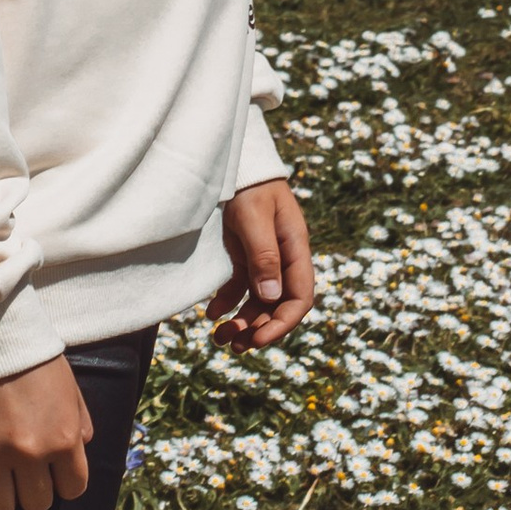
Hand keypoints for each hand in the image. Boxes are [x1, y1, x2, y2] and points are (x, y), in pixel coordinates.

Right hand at [0, 356, 93, 509]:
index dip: (64, 483)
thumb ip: (79, 422)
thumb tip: (81, 448)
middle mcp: (30, 452)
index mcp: (63, 438)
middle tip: (23, 473)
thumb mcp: (69, 387)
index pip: (73, 489)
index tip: (53, 473)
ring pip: (0, 508)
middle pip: (36, 504)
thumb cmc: (31, 357)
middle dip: (33, 491)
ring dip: (2, 496)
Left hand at [208, 179, 315, 349]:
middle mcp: (282, 259)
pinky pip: (238, 289)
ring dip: (242, 323)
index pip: (299, 298)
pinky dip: (226, 305)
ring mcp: (262, 259)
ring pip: (257, 301)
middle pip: (277, 305)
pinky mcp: (242, 256)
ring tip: (220, 339)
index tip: (258, 339)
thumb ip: (264, 256)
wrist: (233, 163)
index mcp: (295, 250)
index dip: (282, 323)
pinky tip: (211, 314)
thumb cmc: (248, 185)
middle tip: (234, 346)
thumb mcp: (254, 218)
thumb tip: (271, 296)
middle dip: (258, 328)